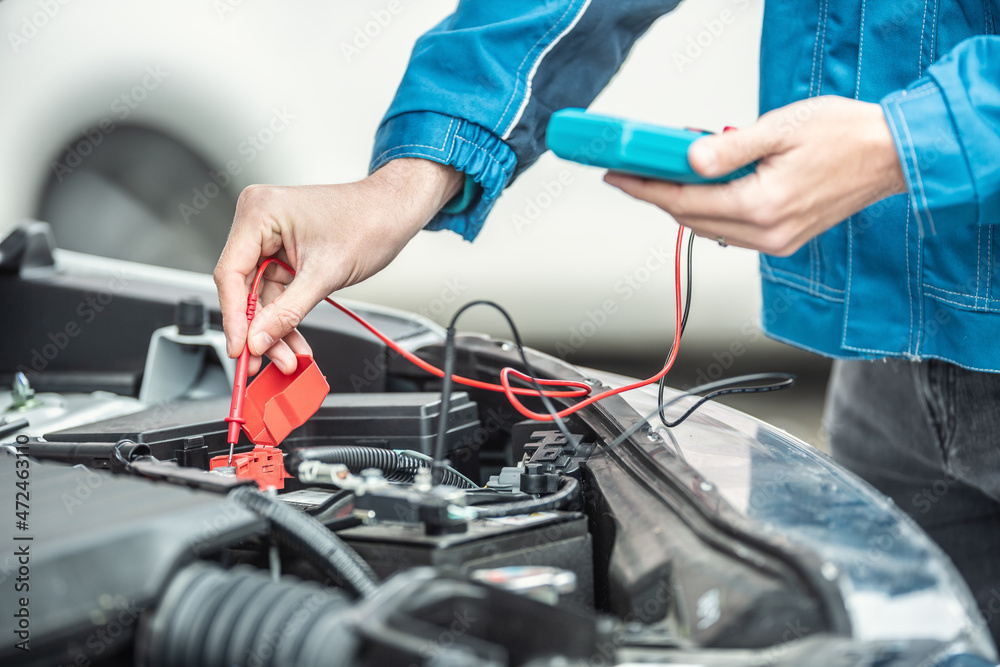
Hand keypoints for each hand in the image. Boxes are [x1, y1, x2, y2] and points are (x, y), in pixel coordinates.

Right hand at [214, 158, 462, 374]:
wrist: (393, 213)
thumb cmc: (368, 222)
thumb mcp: (325, 274)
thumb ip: (287, 311)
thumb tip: (258, 339)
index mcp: (259, 212)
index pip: (231, 272)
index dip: (233, 316)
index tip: (239, 348)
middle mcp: (257, 221)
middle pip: (243, 287)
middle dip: (258, 328)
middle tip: (266, 361)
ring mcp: (269, 236)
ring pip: (259, 294)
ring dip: (273, 328)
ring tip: (288, 356)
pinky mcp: (282, 251)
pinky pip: (275, 290)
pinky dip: (284, 315)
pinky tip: (293, 338)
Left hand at [604, 96, 906, 254]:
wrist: (892, 155)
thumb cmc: (845, 136)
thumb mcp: (781, 129)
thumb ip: (730, 148)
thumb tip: (689, 159)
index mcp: (764, 206)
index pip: (685, 203)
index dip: (646, 189)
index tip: (620, 178)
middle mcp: (768, 233)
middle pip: (692, 219)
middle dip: (659, 195)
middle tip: (635, 172)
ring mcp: (777, 242)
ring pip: (710, 227)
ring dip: (684, 204)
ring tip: (666, 174)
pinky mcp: (784, 240)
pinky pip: (732, 231)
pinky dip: (712, 210)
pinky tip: (706, 187)